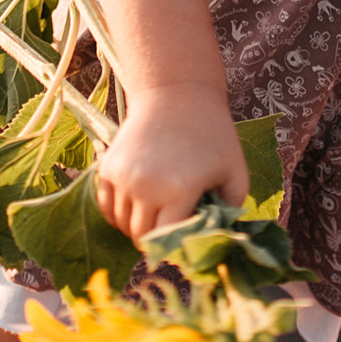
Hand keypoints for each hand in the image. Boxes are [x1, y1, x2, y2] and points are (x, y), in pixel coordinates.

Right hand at [94, 81, 248, 243]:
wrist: (176, 94)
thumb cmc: (212, 134)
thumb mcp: (234, 172)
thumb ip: (231, 210)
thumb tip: (217, 240)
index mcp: (179, 191)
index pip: (167, 241)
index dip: (175, 247)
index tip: (183, 244)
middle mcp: (146, 187)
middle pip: (141, 236)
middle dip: (155, 241)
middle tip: (168, 233)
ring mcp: (123, 177)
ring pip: (121, 223)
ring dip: (135, 226)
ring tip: (154, 216)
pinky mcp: (108, 167)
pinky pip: (106, 206)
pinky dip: (117, 213)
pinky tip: (135, 207)